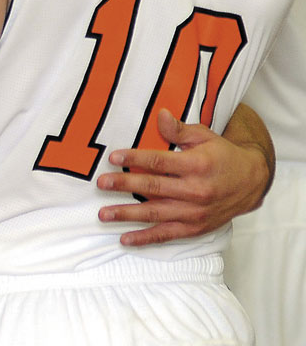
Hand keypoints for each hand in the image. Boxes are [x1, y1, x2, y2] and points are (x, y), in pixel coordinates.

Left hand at [97, 108, 269, 246]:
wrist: (252, 182)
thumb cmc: (223, 155)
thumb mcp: (204, 136)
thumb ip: (179, 130)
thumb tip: (160, 115)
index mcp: (196, 165)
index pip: (159, 162)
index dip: (135, 159)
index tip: (113, 157)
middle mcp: (196, 191)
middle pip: (153, 189)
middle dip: (124, 186)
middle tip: (101, 183)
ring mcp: (195, 213)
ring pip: (156, 214)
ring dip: (127, 215)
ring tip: (103, 214)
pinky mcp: (195, 228)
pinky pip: (166, 235)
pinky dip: (145, 238)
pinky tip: (124, 238)